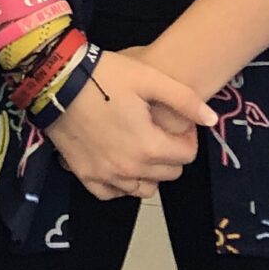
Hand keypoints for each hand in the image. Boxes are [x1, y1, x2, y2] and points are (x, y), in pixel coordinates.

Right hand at [42, 49, 214, 202]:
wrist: (57, 80)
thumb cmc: (104, 76)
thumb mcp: (148, 78)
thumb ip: (185, 100)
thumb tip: (211, 120)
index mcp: (148, 146)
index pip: (187, 155)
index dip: (187, 136)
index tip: (175, 121)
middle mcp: (129, 169)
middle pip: (169, 173)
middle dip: (170, 153)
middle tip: (156, 128)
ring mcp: (105, 175)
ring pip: (144, 188)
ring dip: (149, 171)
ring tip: (139, 143)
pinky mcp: (85, 175)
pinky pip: (112, 193)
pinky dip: (121, 183)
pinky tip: (120, 161)